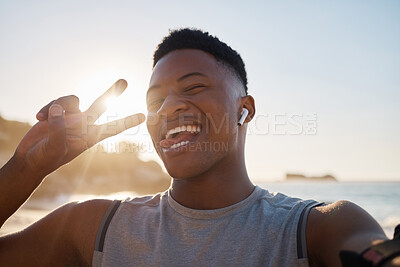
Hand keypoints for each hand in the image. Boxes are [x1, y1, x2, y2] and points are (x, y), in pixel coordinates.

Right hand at [14, 79, 144, 175]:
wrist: (30, 158)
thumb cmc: (45, 159)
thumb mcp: (54, 150)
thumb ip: (58, 131)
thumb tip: (58, 109)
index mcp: (88, 138)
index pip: (111, 129)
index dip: (126, 122)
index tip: (143, 116)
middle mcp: (83, 125)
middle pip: (101, 104)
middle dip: (112, 92)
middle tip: (124, 80)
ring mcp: (71, 117)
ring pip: (71, 100)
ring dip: (57, 104)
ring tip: (43, 118)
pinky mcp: (58, 112)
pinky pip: (57, 102)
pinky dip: (47, 107)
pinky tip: (39, 117)